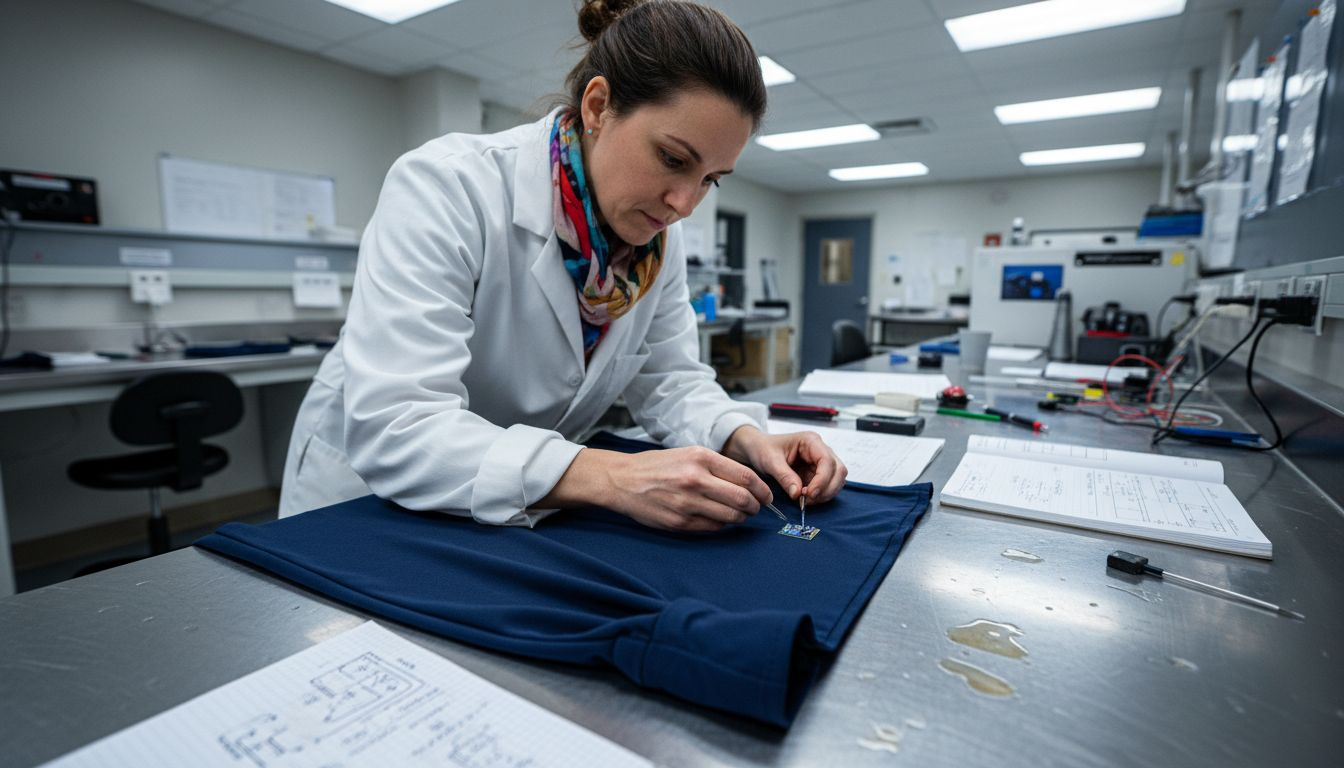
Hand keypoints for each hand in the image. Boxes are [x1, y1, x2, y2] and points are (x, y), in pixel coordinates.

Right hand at [539, 447, 772, 531]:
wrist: (622, 480)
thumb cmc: (657, 465)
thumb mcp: (688, 453)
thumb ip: (717, 466)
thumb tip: (748, 483)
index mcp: (701, 458)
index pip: (746, 477)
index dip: (762, 490)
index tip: (766, 496)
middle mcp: (696, 480)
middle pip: (743, 499)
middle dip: (756, 507)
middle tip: (756, 508)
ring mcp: (687, 503)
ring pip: (730, 517)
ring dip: (740, 518)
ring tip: (739, 515)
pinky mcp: (679, 522)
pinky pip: (712, 528)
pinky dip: (721, 526)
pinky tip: (718, 520)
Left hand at [722, 426, 846, 504]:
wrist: (757, 449)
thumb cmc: (763, 449)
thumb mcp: (770, 461)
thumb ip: (785, 477)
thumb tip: (798, 494)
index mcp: (811, 441)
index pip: (827, 461)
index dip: (822, 480)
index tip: (809, 494)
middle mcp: (820, 450)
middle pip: (838, 471)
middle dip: (827, 489)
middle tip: (807, 500)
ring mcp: (820, 462)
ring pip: (836, 480)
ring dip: (825, 494)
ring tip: (805, 500)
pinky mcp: (816, 473)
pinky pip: (827, 486)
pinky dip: (820, 495)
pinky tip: (805, 498)